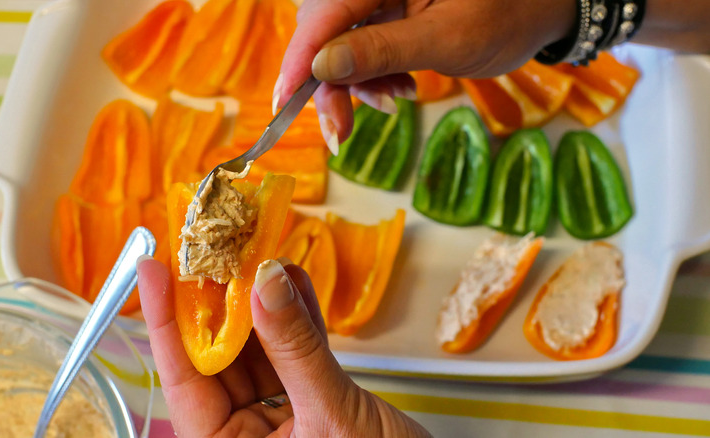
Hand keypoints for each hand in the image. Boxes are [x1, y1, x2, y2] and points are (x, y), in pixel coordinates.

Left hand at [136, 256, 430, 436]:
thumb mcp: (331, 416)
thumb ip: (297, 350)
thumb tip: (265, 284)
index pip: (184, 381)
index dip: (166, 322)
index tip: (155, 270)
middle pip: (220, 359)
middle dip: (223, 302)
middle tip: (220, 252)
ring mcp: (280, 422)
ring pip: (259, 352)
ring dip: (264, 305)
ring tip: (262, 257)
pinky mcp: (312, 406)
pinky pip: (296, 357)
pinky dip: (299, 320)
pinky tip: (295, 283)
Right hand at [272, 0, 574, 150]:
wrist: (539, 12)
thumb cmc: (506, 16)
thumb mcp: (446, 39)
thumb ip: (382, 51)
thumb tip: (322, 68)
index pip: (326, 12)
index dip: (301, 58)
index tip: (285, 101)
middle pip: (324, 31)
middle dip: (329, 83)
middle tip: (339, 132)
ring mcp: (379, 0)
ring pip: (338, 45)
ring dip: (354, 86)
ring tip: (392, 102)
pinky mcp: (386, 16)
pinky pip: (360, 50)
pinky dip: (372, 79)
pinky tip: (399, 90)